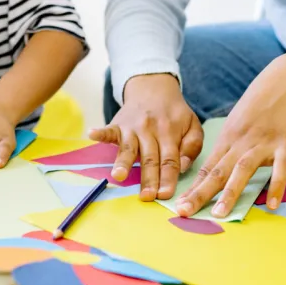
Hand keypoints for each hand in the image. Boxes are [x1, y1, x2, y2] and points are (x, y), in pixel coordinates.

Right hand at [89, 74, 202, 200]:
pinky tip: (92, 135)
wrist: (154, 88)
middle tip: (146, 196)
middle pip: (150, 159)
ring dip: (123, 162)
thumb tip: (183, 166)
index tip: (165, 195)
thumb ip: (192, 146)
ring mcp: (133, 128)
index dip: (168, 178)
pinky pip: (109, 129)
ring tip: (118, 175)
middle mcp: (151, 131)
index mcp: (171, 133)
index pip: (170, 160)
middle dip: (148, 179)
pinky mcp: (118, 124)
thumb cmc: (175, 114)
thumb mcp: (193, 126)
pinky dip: (100, 133)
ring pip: (129, 148)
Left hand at [176, 50, 285, 217]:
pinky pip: (280, 169)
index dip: (192, 188)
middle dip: (200, 193)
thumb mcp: (238, 123)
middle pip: (217, 171)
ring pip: (243, 170)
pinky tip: (273, 204)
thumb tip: (214, 171)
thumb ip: (228, 148)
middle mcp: (241, 143)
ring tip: (220, 213)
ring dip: (230, 192)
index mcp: (228, 139)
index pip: (206, 168)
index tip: (178, 205)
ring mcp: (263, 144)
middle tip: (184, 211)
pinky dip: (277, 187)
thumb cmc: (261, 105)